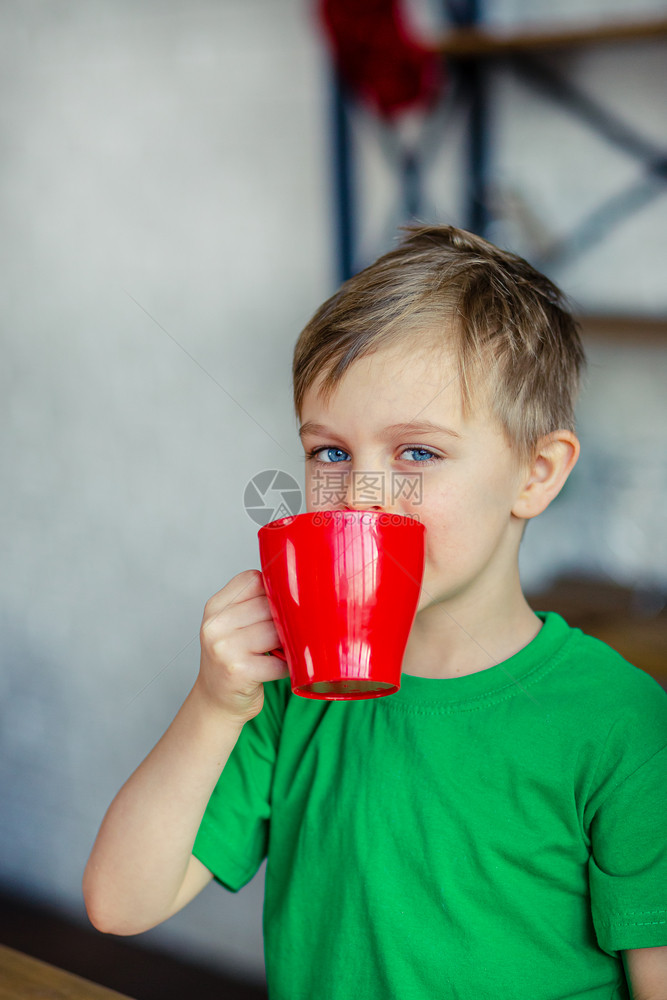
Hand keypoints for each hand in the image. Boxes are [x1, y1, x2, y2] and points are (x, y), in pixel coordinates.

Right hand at [197, 569, 288, 724]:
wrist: (215, 702)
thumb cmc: (232, 659)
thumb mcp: (231, 625)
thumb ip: (253, 604)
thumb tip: (299, 590)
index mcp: (215, 607)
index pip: (254, 580)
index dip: (274, 592)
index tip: (279, 607)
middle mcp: (216, 625)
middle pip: (268, 605)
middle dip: (285, 619)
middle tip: (289, 632)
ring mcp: (224, 648)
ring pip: (275, 631)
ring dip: (289, 642)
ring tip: (286, 649)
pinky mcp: (238, 671)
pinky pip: (279, 662)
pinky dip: (288, 666)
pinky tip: (283, 668)